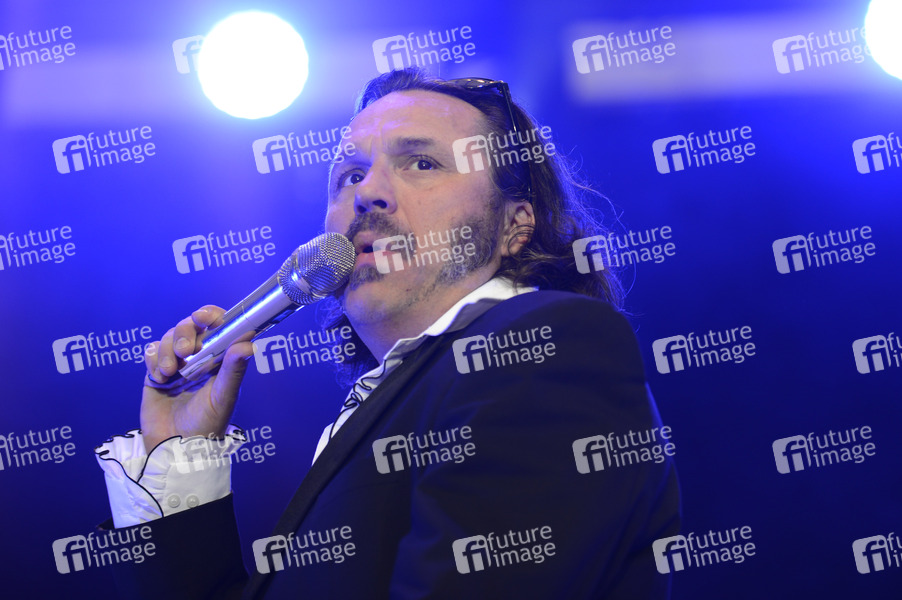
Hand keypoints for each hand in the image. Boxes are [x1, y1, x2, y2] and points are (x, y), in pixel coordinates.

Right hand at [140, 306, 254, 453]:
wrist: (177, 448)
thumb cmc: (208, 425)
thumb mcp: (223, 397)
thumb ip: (233, 370)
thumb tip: (249, 343)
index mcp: (220, 358)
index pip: (217, 326)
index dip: (211, 315)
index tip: (204, 316)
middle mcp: (199, 357)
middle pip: (189, 326)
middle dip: (184, 332)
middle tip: (184, 351)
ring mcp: (177, 364)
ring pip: (169, 337)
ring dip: (167, 349)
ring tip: (170, 373)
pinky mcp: (156, 374)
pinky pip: (152, 352)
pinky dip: (153, 359)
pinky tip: (160, 378)